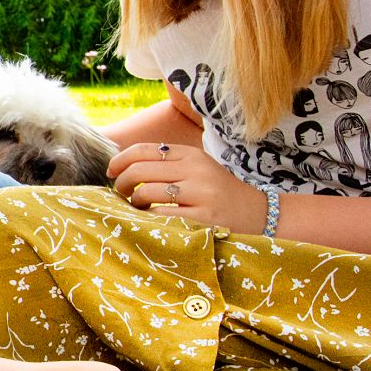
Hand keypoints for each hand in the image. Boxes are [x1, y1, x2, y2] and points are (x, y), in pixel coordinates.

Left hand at [108, 142, 267, 232]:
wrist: (258, 213)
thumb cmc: (217, 192)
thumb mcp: (196, 169)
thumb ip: (166, 163)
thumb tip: (121, 165)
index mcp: (191, 155)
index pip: (143, 150)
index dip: (119, 160)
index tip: (111, 172)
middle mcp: (196, 170)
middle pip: (139, 171)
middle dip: (121, 183)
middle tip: (120, 193)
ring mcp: (201, 194)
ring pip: (146, 193)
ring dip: (134, 203)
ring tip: (139, 208)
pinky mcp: (204, 218)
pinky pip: (161, 216)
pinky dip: (149, 219)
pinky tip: (152, 220)